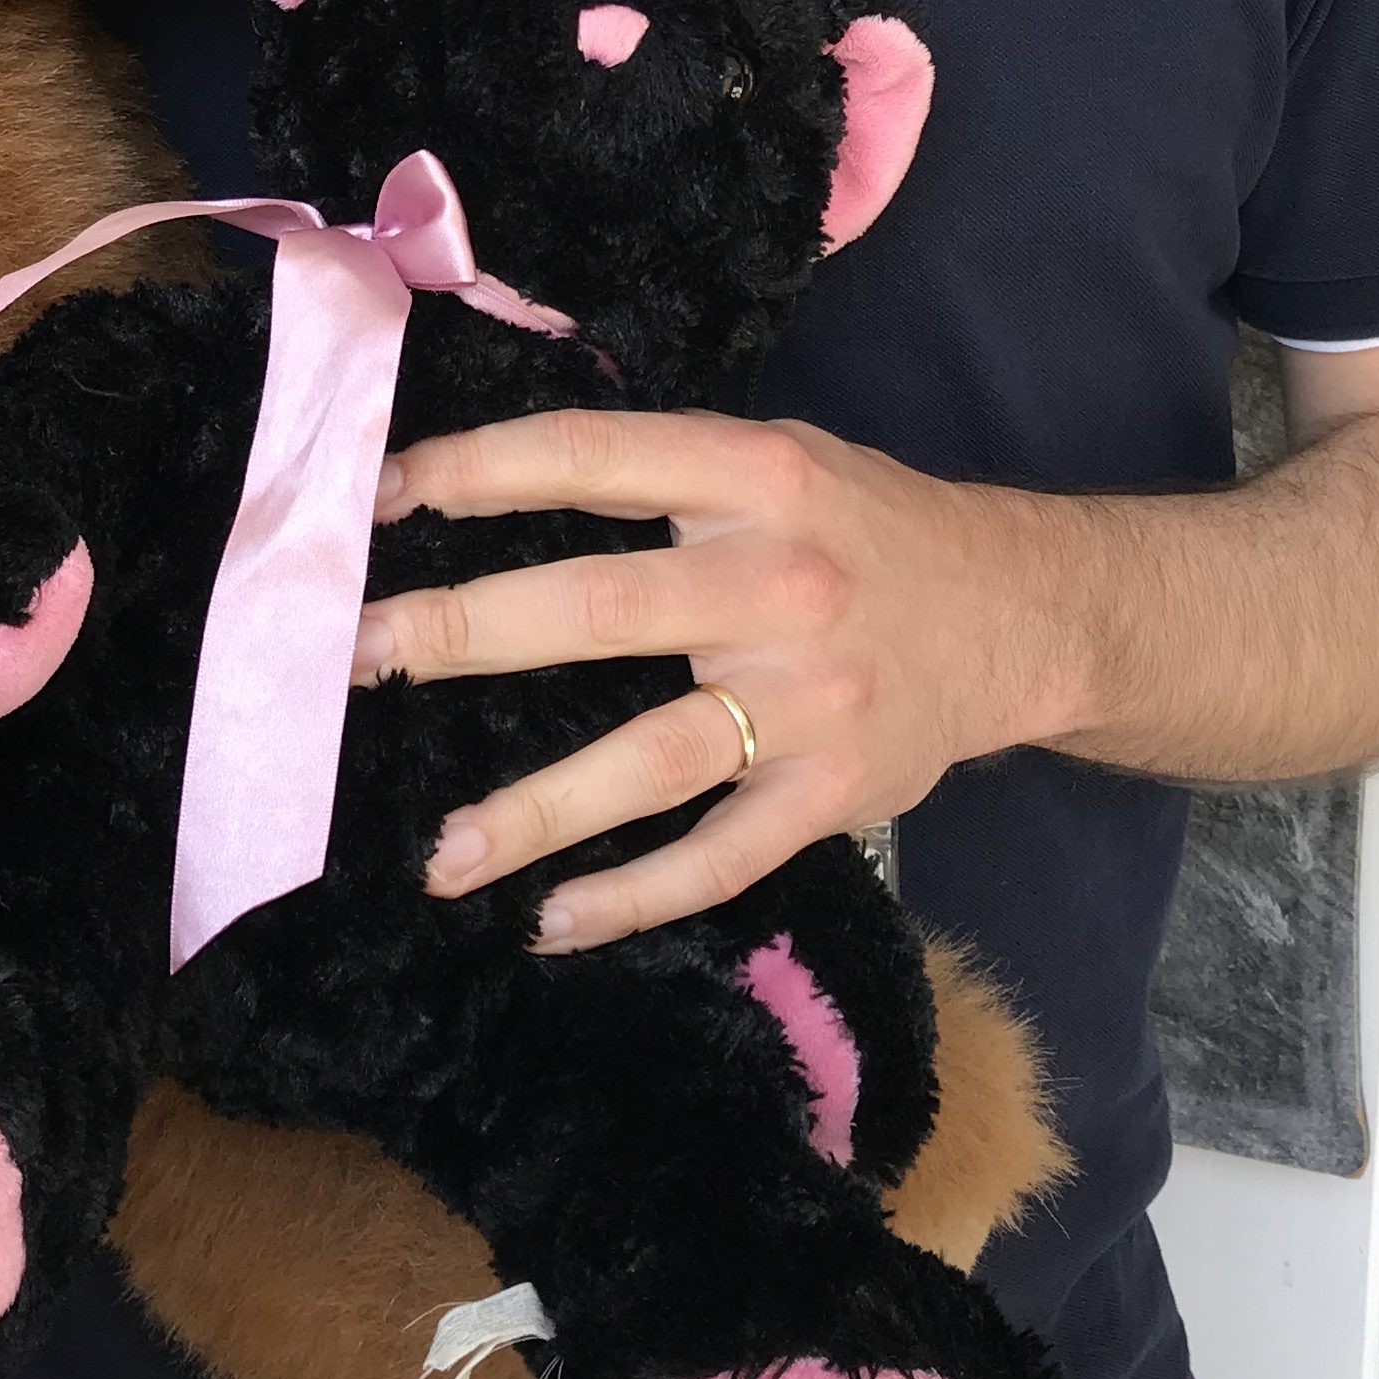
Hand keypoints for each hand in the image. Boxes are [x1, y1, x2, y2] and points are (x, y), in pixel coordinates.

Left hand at [354, 411, 1053, 950]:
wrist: (1025, 613)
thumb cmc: (866, 528)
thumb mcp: (780, 456)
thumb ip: (660, 471)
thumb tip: (482, 480)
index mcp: (755, 476)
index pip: (592, 459)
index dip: (478, 472)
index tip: (380, 495)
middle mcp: (778, 582)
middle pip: (598, 611)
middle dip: (462, 633)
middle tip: (354, 657)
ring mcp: (809, 699)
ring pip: (650, 763)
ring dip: (534, 813)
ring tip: (437, 855)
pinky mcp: (833, 795)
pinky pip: (719, 859)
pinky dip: (632, 897)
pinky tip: (549, 922)